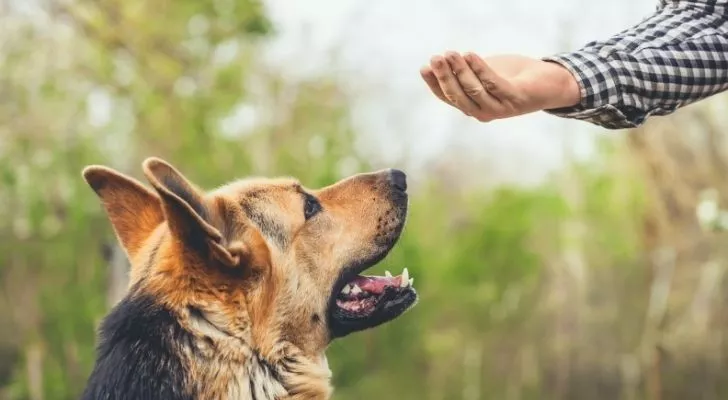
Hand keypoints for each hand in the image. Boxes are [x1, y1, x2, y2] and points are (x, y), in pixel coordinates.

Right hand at [420, 52, 580, 121]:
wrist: (549, 83)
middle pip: (458, 96)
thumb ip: (465, 72)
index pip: (448, 97)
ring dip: (460, 71)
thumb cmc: (513, 76)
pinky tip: (470, 55)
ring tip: (451, 54)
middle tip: (435, 58)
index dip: (435, 84)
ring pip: (473, 90)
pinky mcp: (515, 99)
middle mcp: (483, 112)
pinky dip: (480, 69)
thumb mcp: (484, 73)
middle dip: (445, 77)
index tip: (425, 67)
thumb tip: (439, 62)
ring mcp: (500, 108)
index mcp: (473, 107)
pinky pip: (493, 84)